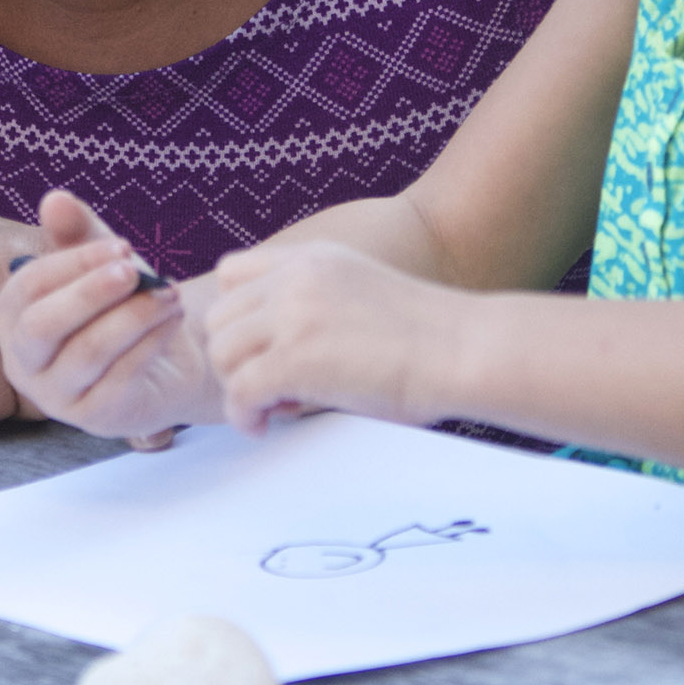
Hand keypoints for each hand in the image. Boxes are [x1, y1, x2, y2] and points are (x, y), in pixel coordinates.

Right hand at [0, 191, 209, 444]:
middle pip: (41, 327)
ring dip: (133, 315)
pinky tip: (174, 317)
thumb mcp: (103, 263)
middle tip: (135, 269)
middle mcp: (24, 363)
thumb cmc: (122, 306)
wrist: (166, 362)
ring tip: (170, 291)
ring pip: (87, 352)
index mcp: (13, 319)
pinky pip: (121, 377)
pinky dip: (151, 341)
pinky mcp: (97, 418)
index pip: (27, 288)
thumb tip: (55, 199)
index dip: (74, 262)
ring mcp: (58, 397)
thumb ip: (78, 233)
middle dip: (89, 293)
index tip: (122, 246)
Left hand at [208, 241, 459, 434]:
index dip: (236, 318)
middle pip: (218, 320)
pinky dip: (244, 415)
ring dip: (238, 388)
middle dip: (235, 359)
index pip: (231, 274)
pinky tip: (266, 425)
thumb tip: (278, 347)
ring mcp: (294, 315)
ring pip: (221, 354)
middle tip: (270, 388)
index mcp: (313, 258)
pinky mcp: (297, 358)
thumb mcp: (362, 292)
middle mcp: (296, 278)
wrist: (465, 350)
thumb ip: (317, 303)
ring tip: (275, 407)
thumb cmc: (430, 338)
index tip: (260, 349)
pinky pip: (239, 392)